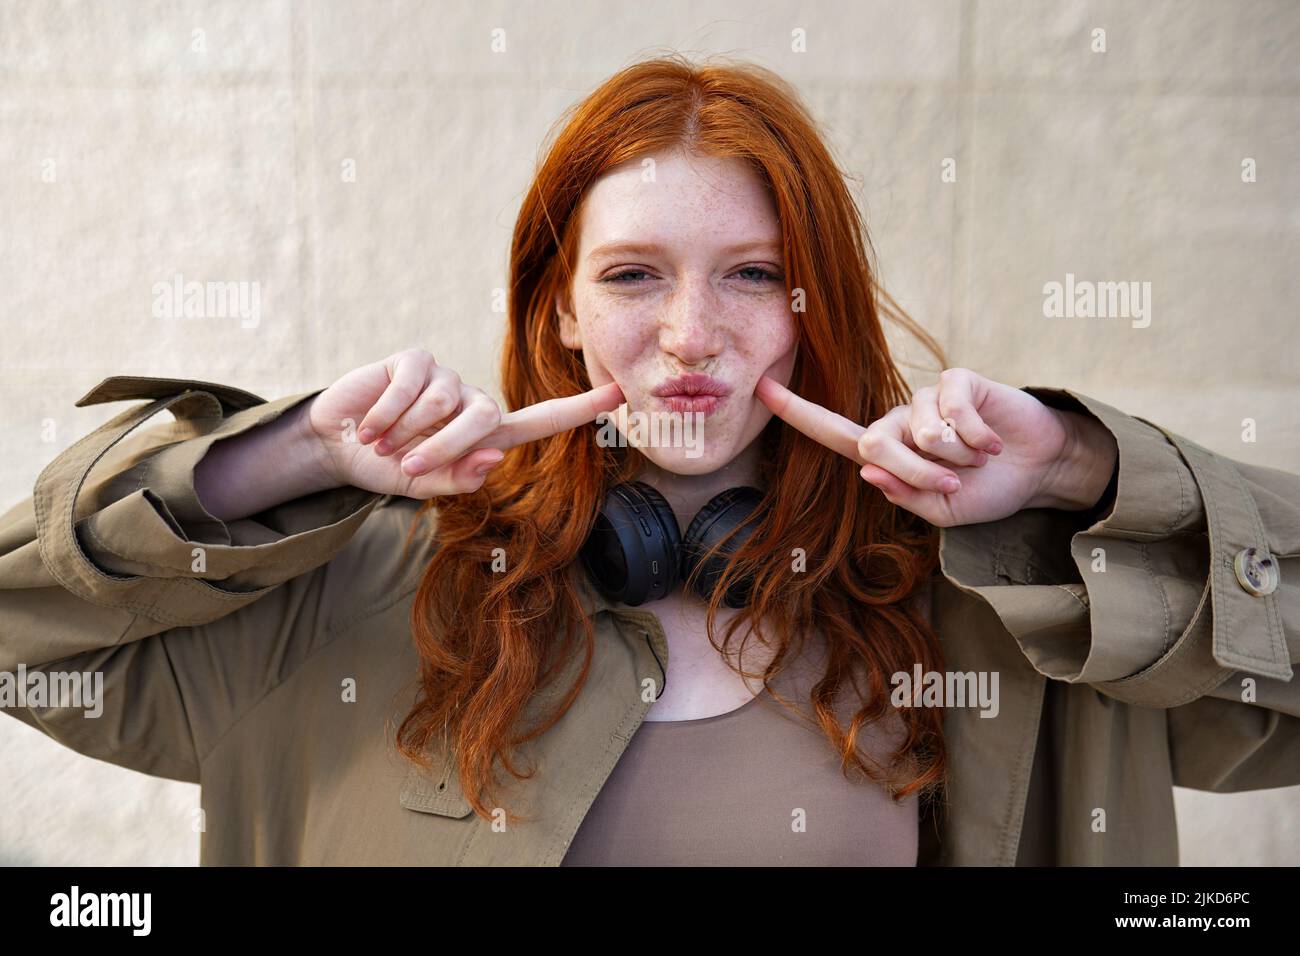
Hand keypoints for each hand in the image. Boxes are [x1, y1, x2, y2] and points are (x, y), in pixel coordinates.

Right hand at [304, 348, 624, 497]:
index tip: (619, 394)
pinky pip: (411, 385)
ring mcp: (445, 377)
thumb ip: (457, 477)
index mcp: (485, 435)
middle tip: (406, 464)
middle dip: (443, 449)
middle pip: (484, 421)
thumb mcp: (422, 484)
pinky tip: (370, 422)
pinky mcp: (414, 360)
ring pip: (443, 404)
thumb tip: (494, 456)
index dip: (580, 409)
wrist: (337, 445)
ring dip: (404, 432)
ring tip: (384, 438)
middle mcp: (471, 401)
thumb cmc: (388, 465)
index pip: (541, 421)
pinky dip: (386, 412)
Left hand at [755, 367, 1117, 526]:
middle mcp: (899, 420)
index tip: (761, 387)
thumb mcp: (945, 511)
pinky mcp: (958, 381)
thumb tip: (867, 471)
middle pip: (876, 444)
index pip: (833, 432)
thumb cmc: (986, 490)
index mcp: (887, 453)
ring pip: (920, 431)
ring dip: (956, 458)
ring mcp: (927, 398)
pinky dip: (975, 437)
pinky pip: (952, 409)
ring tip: (977, 459)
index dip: (797, 412)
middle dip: (918, 474)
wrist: (1038, 471)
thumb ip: (906, 495)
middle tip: (954, 484)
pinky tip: (990, 443)